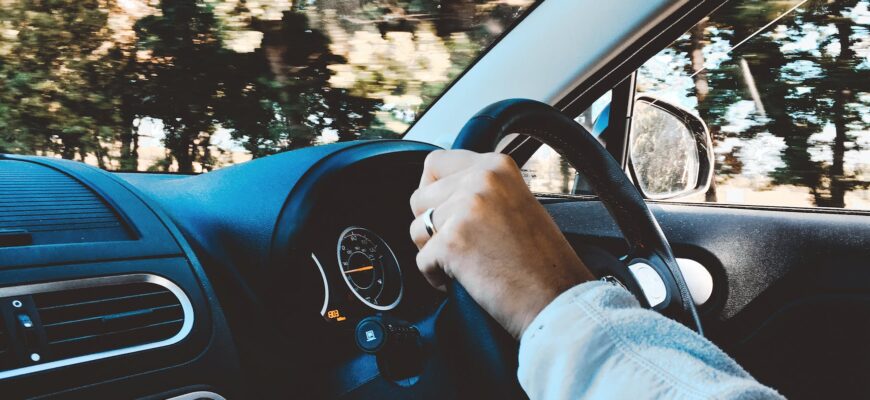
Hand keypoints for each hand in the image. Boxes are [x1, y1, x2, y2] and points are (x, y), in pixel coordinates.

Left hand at [410, 150, 593, 338]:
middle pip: (419, 197)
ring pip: (417, 229)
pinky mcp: (452, 242)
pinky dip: (437, 277)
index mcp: (497, 166)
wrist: (557, 299)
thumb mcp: (516, 203)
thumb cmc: (542, 262)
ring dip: (432, 251)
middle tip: (461, 246)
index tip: (444, 212)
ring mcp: (466, 209)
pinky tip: (467, 280)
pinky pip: (421, 261)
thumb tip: (439, 191)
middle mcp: (481, 179)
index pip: (435, 162)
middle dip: (431, 226)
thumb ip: (480, 190)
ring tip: (466, 264)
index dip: (432, 191)